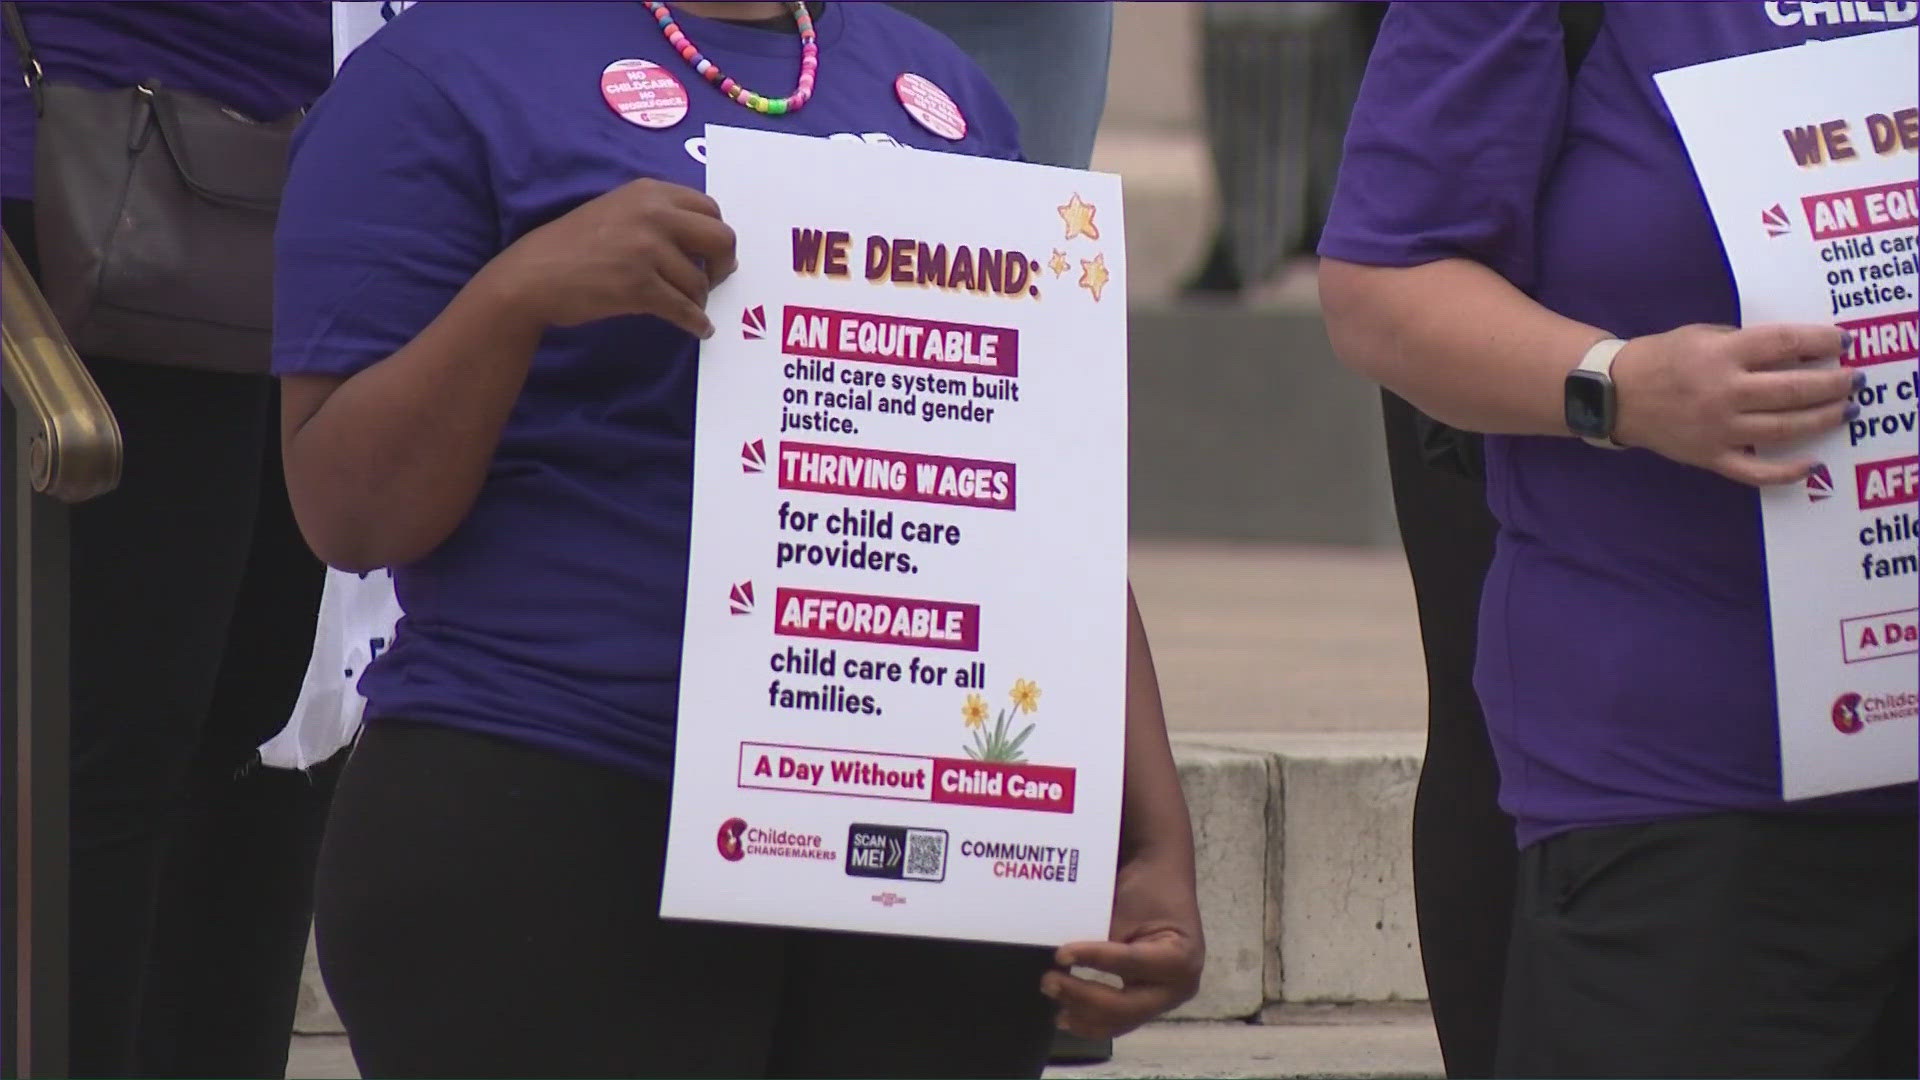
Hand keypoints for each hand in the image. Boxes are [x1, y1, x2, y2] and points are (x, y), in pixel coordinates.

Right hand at [489, 177, 736, 337]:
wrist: (532, 276)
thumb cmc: (573, 246)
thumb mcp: (618, 211)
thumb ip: (659, 217)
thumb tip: (710, 247)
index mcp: (649, 192)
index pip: (709, 208)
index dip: (716, 235)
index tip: (710, 254)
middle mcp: (653, 214)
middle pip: (721, 238)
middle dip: (723, 265)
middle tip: (713, 281)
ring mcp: (647, 250)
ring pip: (700, 281)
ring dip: (699, 299)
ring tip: (687, 306)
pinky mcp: (640, 287)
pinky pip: (685, 309)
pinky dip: (696, 323)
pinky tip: (698, 329)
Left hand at [1042, 852, 1202, 1038]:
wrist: (1164, 885)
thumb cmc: (1149, 890)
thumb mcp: (1128, 906)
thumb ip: (1101, 937)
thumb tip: (1062, 960)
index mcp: (1181, 957)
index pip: (1131, 962)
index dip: (1094, 960)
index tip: (1060, 954)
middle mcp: (1178, 988)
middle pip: (1127, 1006)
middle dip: (1083, 997)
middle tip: (1049, 981)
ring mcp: (1163, 1001)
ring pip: (1120, 1021)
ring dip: (1082, 1014)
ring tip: (1052, 995)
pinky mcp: (1147, 1005)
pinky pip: (1119, 1021)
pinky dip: (1091, 1021)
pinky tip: (1065, 1016)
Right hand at [1610, 323, 1858, 485]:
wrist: (1614, 395)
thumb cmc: (1662, 358)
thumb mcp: (1703, 335)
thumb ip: (1745, 343)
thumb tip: (1794, 353)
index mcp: (1721, 355)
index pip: (1785, 344)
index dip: (1821, 341)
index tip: (1844, 341)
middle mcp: (1724, 392)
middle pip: (1794, 389)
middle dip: (1833, 383)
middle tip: (1854, 379)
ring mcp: (1719, 429)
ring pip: (1786, 428)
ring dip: (1824, 418)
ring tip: (1845, 410)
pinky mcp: (1711, 457)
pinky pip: (1756, 471)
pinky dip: (1787, 472)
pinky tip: (1812, 464)